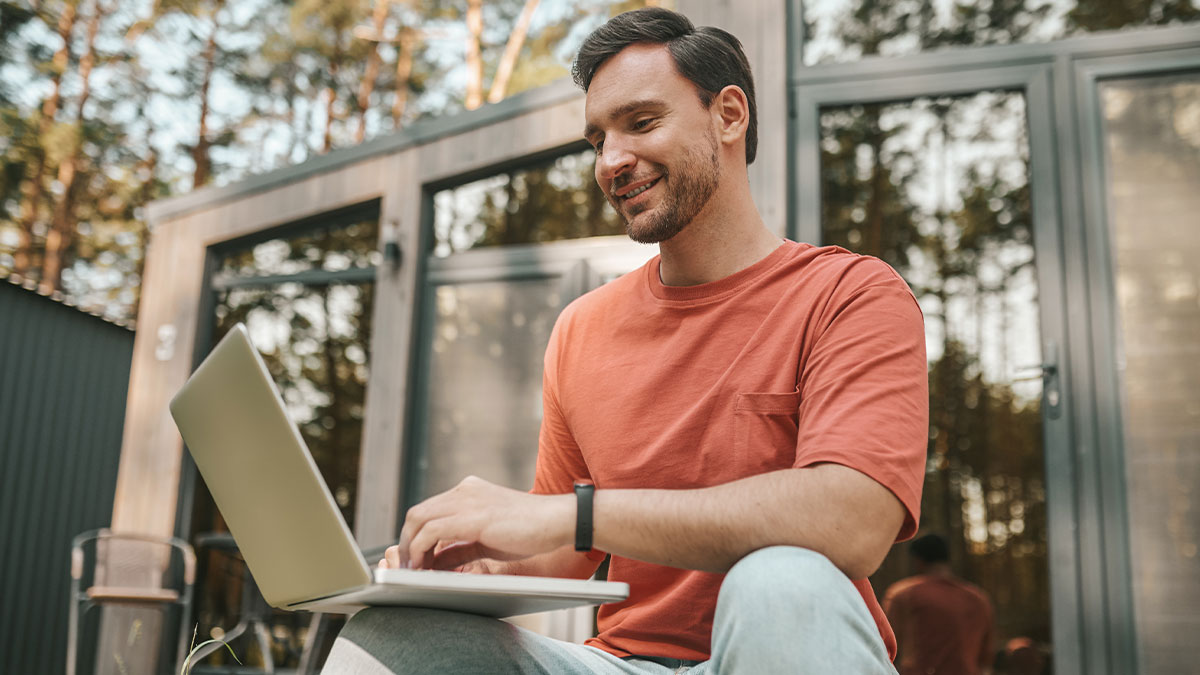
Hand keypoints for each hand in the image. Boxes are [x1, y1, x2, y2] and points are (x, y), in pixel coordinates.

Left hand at [384, 475, 573, 570]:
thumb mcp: (487, 539)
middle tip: (407, 567)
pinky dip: (421, 549)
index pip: (428, 510)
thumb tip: (434, 560)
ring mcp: (467, 500)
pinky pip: (432, 531)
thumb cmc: (529, 531)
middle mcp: (464, 491)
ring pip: (418, 519)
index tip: (414, 559)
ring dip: (410, 548)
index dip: (414, 536)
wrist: (557, 520)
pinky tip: (425, 566)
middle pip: (417, 513)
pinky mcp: (472, 516)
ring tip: (414, 570)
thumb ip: (459, 546)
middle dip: (406, 542)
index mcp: (468, 491)